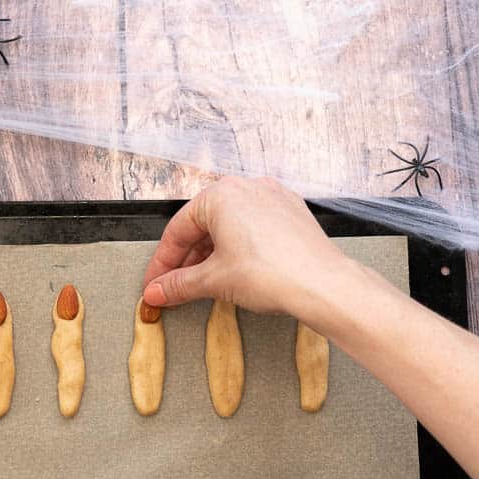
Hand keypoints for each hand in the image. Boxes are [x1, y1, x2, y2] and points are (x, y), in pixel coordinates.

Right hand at [141, 176, 357, 321]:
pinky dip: (237, 247)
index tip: (155, 283)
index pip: (178, 230)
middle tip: (174, 286)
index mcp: (221, 194)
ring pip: (229, 226)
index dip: (162, 263)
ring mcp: (272, 198)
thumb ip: (179, 284)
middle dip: (187, 259)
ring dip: (211, 254)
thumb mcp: (214, 280)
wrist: (322, 284)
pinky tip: (234, 270)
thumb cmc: (273, 273)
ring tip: (203, 283)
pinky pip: (253, 227)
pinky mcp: (291, 213)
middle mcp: (247, 187)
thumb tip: (158, 291)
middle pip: (203, 226)